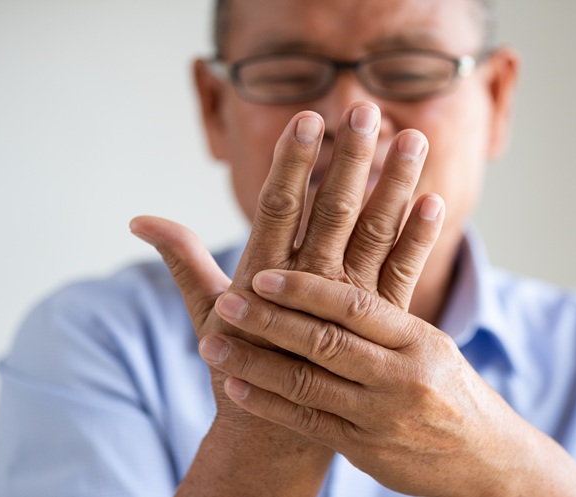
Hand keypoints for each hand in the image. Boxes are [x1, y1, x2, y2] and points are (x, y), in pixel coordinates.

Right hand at [129, 101, 448, 494]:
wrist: (278, 430)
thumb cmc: (237, 363)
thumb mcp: (204, 309)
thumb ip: (182, 258)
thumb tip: (139, 218)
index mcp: (265, 276)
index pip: (281, 207)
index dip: (294, 163)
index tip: (308, 119)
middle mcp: (310, 284)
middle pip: (335, 210)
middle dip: (351, 159)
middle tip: (365, 109)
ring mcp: (350, 303)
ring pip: (376, 233)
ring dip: (395, 185)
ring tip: (413, 139)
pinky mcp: (379, 322)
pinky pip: (403, 274)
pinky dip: (418, 239)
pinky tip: (436, 202)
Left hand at [205, 270, 575, 496]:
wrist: (486, 461)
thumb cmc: (451, 390)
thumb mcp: (432, 345)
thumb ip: (387, 314)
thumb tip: (354, 252)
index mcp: (418, 340)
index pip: (355, 307)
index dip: (306, 289)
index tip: (264, 273)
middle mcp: (400, 376)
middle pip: (325, 342)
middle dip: (270, 321)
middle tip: (227, 302)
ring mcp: (380, 416)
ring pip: (307, 384)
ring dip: (254, 363)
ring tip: (211, 345)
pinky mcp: (364, 450)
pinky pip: (307, 422)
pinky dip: (268, 403)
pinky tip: (236, 385)